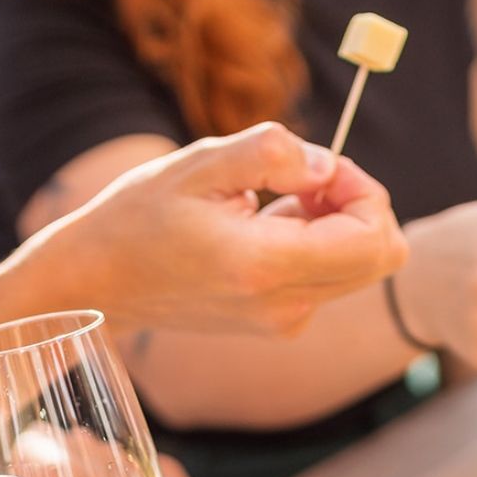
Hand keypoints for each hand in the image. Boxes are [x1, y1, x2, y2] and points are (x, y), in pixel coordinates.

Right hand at [23, 124, 406, 333]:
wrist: (96, 282)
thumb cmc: (139, 215)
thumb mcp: (199, 162)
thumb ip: (273, 153)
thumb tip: (328, 166)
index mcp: (266, 266)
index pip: (375, 241)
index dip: (365, 191)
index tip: (321, 167)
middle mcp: (283, 304)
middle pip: (380, 257)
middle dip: (357, 205)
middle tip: (302, 179)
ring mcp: (282, 321)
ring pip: (356, 266)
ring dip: (331, 222)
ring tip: (265, 204)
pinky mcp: (276, 323)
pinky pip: (326, 276)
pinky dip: (310, 243)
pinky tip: (257, 229)